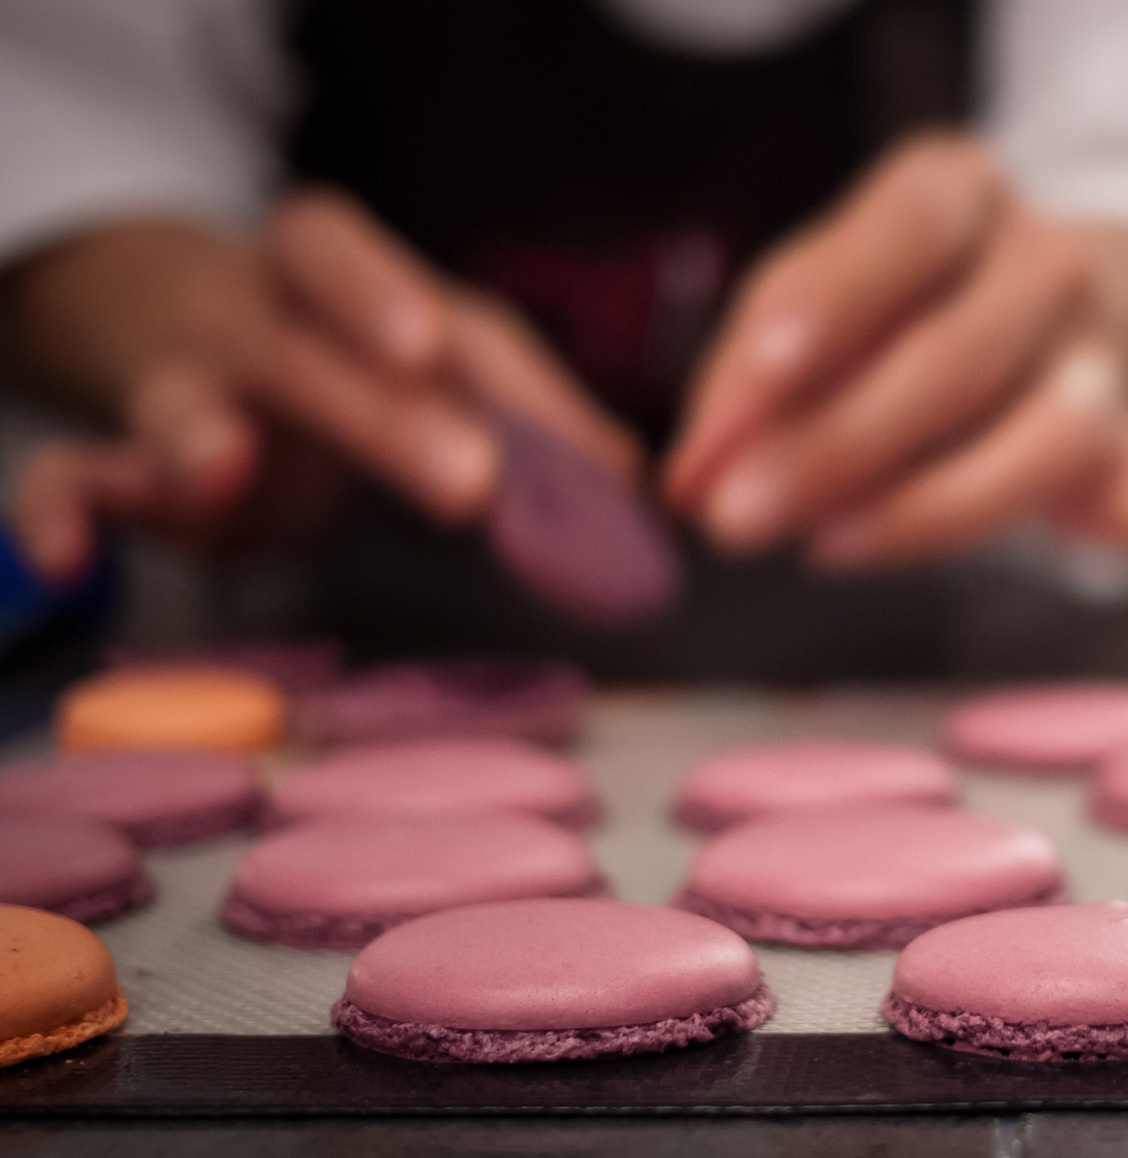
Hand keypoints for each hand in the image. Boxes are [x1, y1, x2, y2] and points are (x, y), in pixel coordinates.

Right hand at [6, 190, 639, 581]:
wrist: (216, 337)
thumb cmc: (358, 349)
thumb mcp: (446, 359)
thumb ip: (535, 411)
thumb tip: (636, 481)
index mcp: (326, 273)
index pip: (345, 253)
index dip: (380, 290)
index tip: (428, 343)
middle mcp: (246, 318)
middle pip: (294, 347)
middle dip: (372, 407)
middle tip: (466, 480)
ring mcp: (181, 390)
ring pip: (174, 401)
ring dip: (198, 438)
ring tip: (223, 472)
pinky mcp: (131, 470)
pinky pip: (74, 477)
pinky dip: (60, 512)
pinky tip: (71, 559)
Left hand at [663, 133, 1127, 570]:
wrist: (1043, 315)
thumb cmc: (896, 314)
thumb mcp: (811, 311)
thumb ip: (751, 381)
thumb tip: (696, 477)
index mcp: (959, 196)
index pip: (909, 226)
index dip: (838, 295)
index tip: (766, 371)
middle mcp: (1044, 266)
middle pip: (957, 354)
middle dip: (837, 444)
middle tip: (739, 515)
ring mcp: (1108, 358)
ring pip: (1052, 436)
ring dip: (934, 505)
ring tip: (829, 546)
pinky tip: (1078, 541)